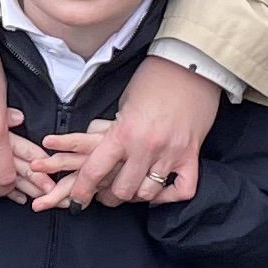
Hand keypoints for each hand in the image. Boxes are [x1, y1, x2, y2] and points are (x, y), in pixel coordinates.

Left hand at [31, 58, 218, 207]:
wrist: (190, 66)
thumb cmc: (153, 79)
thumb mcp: (123, 104)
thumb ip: (113, 131)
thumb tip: (100, 149)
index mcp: (122, 132)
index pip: (94, 171)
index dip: (82, 191)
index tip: (77, 201)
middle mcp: (145, 147)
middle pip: (122, 191)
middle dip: (111, 195)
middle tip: (107, 193)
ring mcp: (170, 153)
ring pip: (148, 193)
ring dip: (138, 194)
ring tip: (132, 189)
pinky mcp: (191, 155)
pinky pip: (181, 189)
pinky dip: (169, 195)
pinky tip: (161, 191)